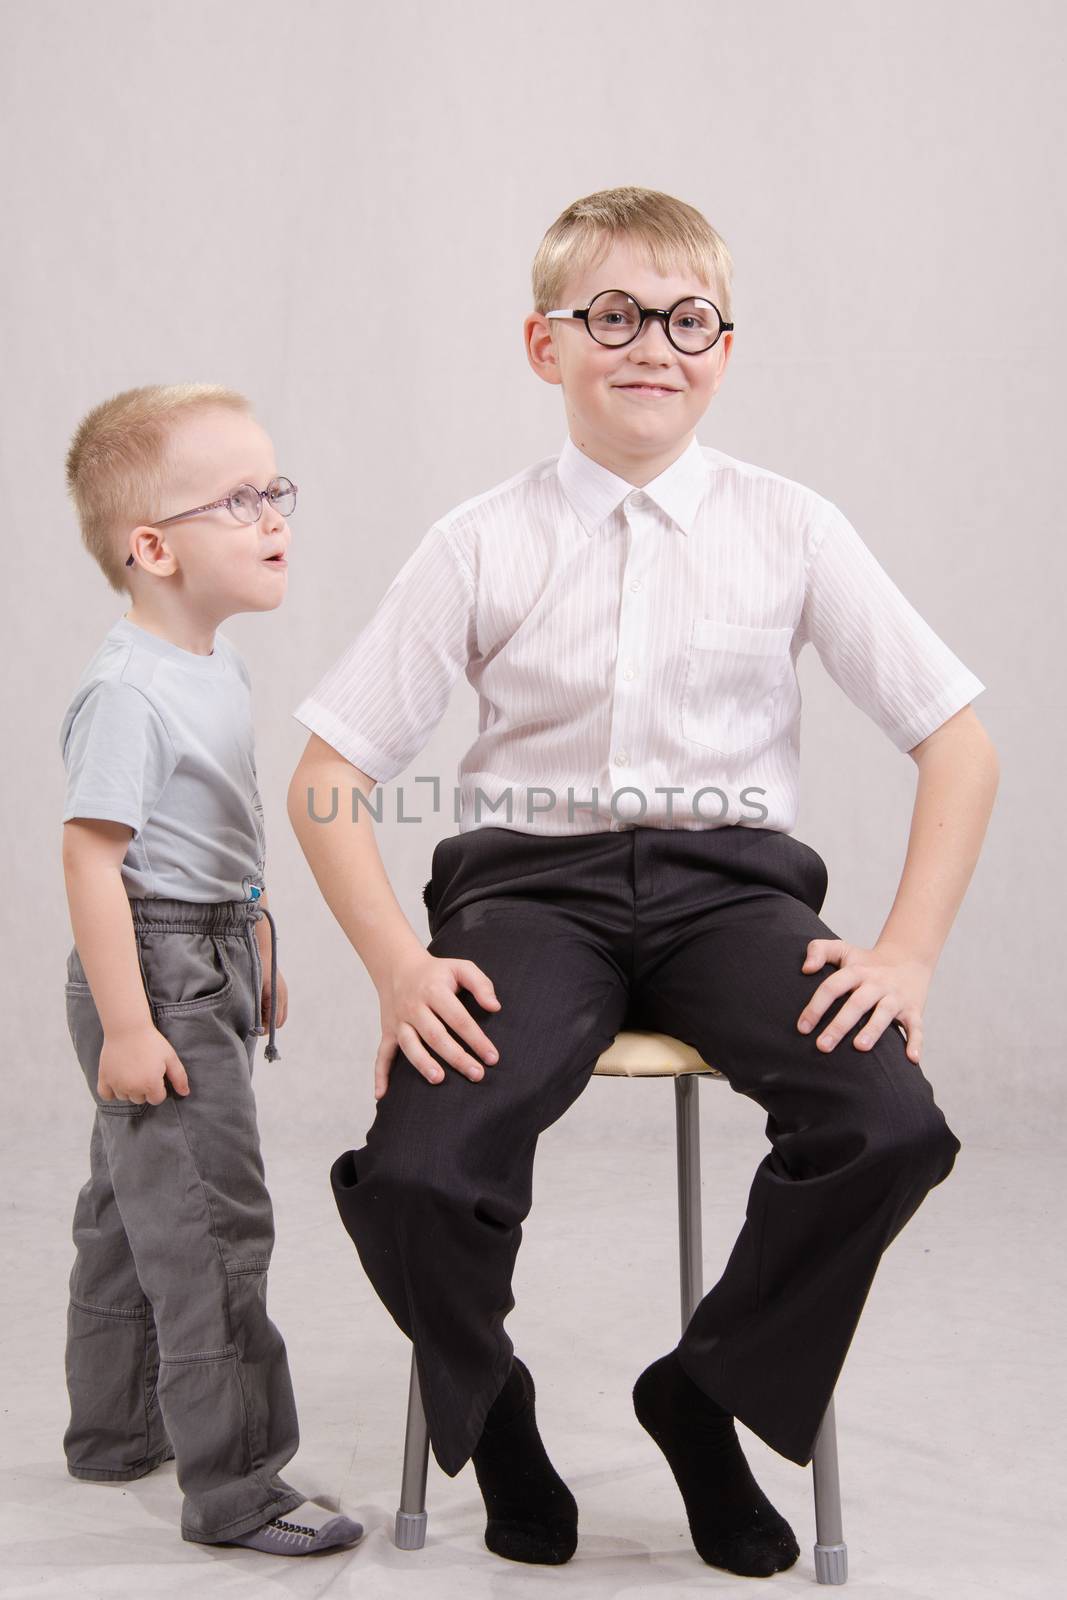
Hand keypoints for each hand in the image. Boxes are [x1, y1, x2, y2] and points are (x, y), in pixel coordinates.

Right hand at [98, 1022, 190, 1104]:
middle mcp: (132, 1088)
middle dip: (144, 1089)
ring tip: (132, 1071)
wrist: (128, 1028)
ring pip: (125, 1097)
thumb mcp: (170, 1057)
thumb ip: (179, 1077)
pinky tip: (118, 1080)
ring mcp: (117, 1085)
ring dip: (129, 1089)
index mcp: (150, 1085)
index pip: (157, 1099)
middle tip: (144, 1070)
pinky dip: (111, 1091)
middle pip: (140, 1099)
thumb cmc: (151, 1042)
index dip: (159, 1088)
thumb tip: (185, 1093)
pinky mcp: (104, 1079)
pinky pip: (106, 1095)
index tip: (157, 1074)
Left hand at [259, 963, 287, 1034]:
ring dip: (268, 1018)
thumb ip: (255, 1008)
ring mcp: (283, 994)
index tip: (253, 1030)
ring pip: (279, 1015)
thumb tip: (254, 1025)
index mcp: (277, 997)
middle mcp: (283, 997)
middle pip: (279, 1021)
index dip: (264, 1029)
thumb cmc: (256, 969)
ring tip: (255, 1013)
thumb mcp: (254, 991)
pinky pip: (277, 1007)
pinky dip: (269, 1011)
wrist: (261, 952)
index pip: (275, 1022)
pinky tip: (258, 1006)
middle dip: (267, 1025)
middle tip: (253, 1023)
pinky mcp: (280, 991)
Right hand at [374, 947, 500, 1099]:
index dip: (476, 1039)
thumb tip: (495, 1007)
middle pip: (435, 1035)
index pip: (458, 1018)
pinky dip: (380, 1074)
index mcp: (434, 990)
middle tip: (476, 1074)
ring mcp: (399, 1021)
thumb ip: (481, 984)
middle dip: (456, 1057)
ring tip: (438, 1079)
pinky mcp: (388, 1031)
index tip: (492, 1058)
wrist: (398, 966)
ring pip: (409, 1045)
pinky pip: (382, 1054)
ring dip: (422, 1063)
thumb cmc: (437, 972)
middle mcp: (414, 1007)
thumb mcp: (461, 967)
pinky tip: (382, 1095)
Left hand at [797, 938, 931, 1062]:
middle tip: (822, 1046)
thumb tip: (806, 969)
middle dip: (839, 1025)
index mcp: (856, 972)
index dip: (816, 1006)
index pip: (833, 986)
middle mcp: (876, 984)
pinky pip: (917, 1026)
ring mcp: (896, 997)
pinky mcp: (914, 1010)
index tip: (803, 1028)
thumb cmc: (866, 962)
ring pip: (884, 1013)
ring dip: (873, 1030)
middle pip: (857, 1003)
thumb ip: (818, 950)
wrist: (909, 958)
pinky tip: (912, 1059)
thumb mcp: (843, 950)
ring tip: (859, 1048)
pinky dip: (916, 1042)